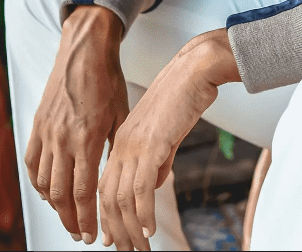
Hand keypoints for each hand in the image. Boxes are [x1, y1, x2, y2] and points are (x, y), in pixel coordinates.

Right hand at [25, 5, 126, 243]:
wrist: (85, 51)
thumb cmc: (108, 80)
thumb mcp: (121, 113)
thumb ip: (117, 145)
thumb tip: (124, 172)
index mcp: (87, 138)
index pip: (83, 191)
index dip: (87, 217)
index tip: (92, 235)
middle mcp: (63, 139)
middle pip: (61, 194)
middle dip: (71, 220)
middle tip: (81, 234)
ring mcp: (47, 133)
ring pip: (44, 183)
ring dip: (54, 206)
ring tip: (67, 217)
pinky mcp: (37, 125)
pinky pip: (32, 163)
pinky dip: (39, 183)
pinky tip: (49, 192)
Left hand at [98, 28, 239, 250]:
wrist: (195, 69)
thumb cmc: (185, 94)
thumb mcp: (166, 132)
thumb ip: (158, 158)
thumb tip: (154, 184)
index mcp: (122, 139)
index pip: (106, 186)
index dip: (107, 216)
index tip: (113, 238)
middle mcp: (123, 144)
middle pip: (109, 198)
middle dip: (116, 230)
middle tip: (127, 251)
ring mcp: (135, 145)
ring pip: (122, 198)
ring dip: (129, 228)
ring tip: (140, 247)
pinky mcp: (152, 145)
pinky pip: (142, 189)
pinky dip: (143, 214)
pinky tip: (149, 229)